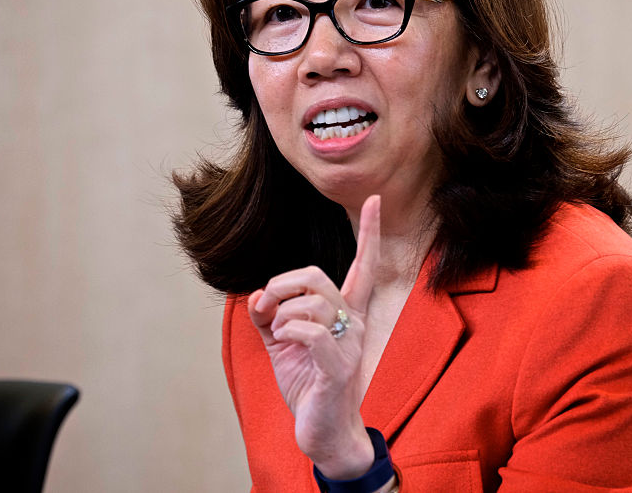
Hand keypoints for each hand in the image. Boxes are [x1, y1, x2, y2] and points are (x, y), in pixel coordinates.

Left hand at [248, 195, 380, 478]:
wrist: (321, 432)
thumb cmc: (307, 384)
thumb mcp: (281, 343)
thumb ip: (269, 315)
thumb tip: (257, 295)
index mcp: (346, 312)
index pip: (363, 265)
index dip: (369, 232)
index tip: (374, 199)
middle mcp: (354, 322)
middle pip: (317, 276)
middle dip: (281, 283)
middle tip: (266, 304)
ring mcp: (350, 344)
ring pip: (311, 302)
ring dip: (280, 314)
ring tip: (276, 335)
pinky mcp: (339, 367)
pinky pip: (312, 331)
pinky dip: (287, 331)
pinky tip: (282, 344)